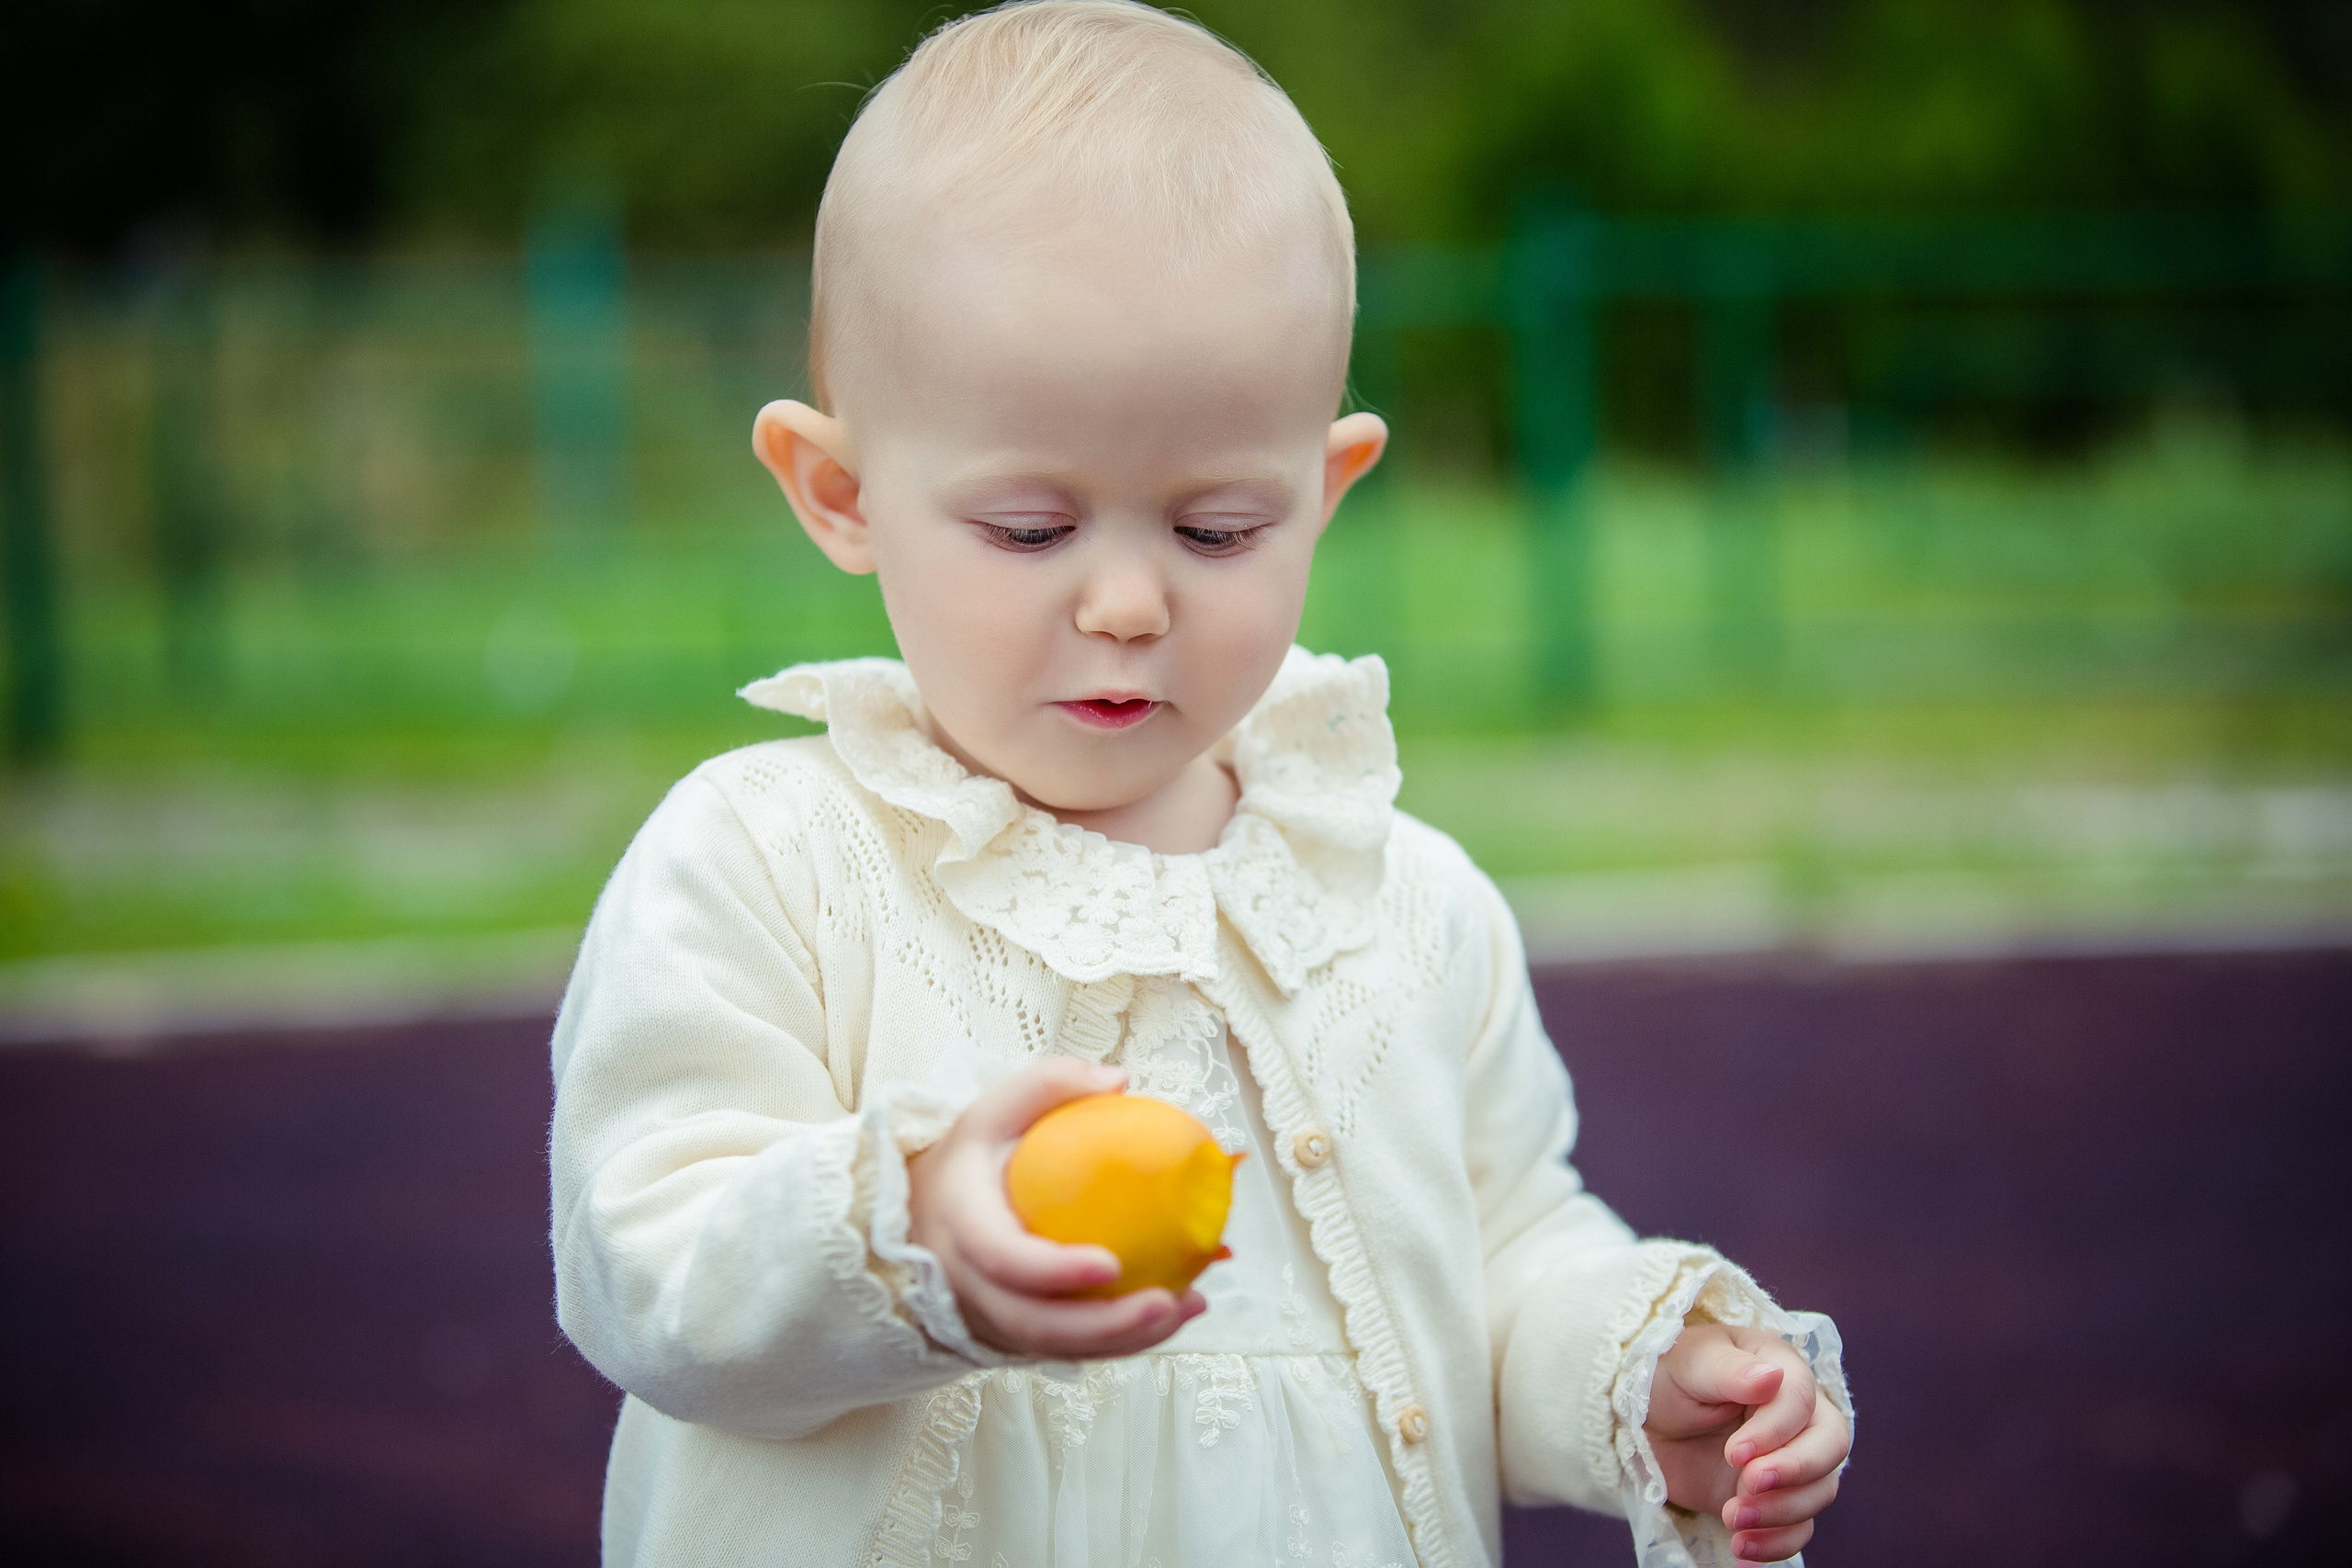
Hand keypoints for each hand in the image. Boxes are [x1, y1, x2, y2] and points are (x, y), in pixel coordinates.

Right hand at [907, 1057, 1205, 1358]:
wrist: (924, 1214)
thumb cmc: (970, 1159)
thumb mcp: (993, 1109)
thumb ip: (1049, 1083)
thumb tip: (1118, 1081)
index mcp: (962, 1226)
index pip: (1002, 1259)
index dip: (1053, 1271)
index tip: (1112, 1265)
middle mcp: (971, 1285)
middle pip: (1035, 1324)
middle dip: (1105, 1327)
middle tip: (1168, 1302)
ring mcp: (992, 1319)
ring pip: (1058, 1348)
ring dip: (1127, 1339)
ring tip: (1189, 1304)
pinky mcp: (1017, 1336)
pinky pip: (1070, 1349)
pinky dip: (1123, 1339)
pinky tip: (1175, 1311)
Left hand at [1645, 1323, 1849, 1561]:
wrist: (1644, 1420)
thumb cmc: (1665, 1376)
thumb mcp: (1687, 1364)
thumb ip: (1729, 1370)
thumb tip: (1771, 1376)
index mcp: (1780, 1368)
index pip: (1801, 1400)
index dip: (1775, 1431)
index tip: (1735, 1453)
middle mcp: (1798, 1414)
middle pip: (1830, 1445)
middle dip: (1794, 1472)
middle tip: (1747, 1485)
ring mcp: (1792, 1458)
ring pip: (1821, 1490)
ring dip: (1782, 1512)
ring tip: (1733, 1519)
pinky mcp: (1777, 1497)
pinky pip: (1798, 1527)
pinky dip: (1777, 1544)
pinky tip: (1743, 1550)